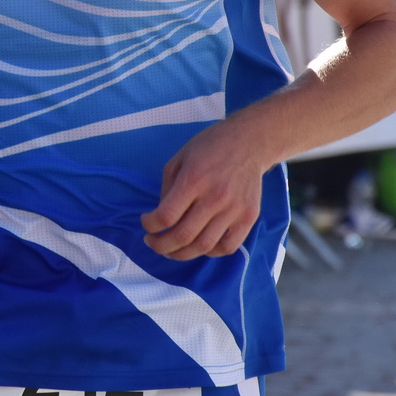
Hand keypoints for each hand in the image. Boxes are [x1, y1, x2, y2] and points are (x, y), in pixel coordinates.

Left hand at [140, 124, 266, 258]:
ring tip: (171, 250)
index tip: (146, 223)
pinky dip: (210, 253)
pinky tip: (199, 246)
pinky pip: (228, 247)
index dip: (150, 225)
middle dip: (161, 245)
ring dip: (181, 254)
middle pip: (183, 236)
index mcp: (194, 180)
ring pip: (204, 247)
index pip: (166, 216)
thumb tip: (161, 218)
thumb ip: (167, 189)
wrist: (249, 142)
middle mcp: (215, 197)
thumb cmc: (210, 147)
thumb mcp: (179, 159)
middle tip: (152, 243)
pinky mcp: (249, 217)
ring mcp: (234, 209)